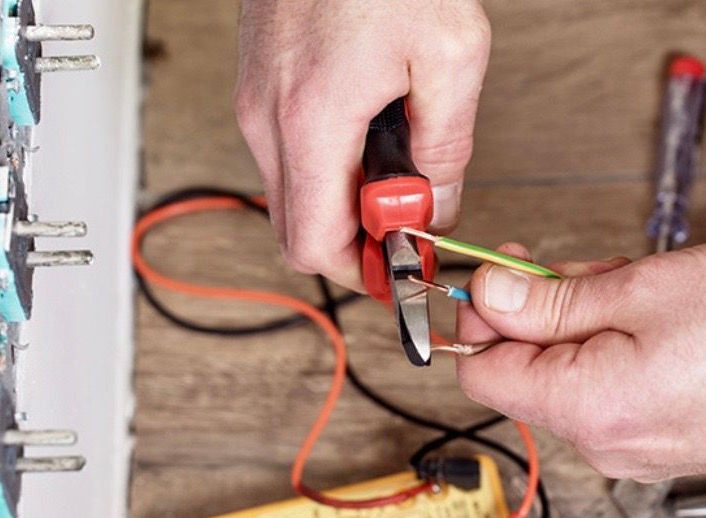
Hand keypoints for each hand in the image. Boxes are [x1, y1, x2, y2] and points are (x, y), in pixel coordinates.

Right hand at [235, 0, 490, 289]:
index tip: (400, 268)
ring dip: (342, 196)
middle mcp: (266, 116)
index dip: (360, 273)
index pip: (313, 243)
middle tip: (406, 219)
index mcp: (311, 119)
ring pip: (292, 190)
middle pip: (297, 226)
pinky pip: (286, 151)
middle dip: (355, 239)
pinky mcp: (258, 82)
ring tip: (395, 161)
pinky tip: (368, 130)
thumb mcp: (451, 56)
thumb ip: (445, 147)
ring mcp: (254, 98)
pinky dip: (326, 161)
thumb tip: (434, 204)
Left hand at [456, 242, 705, 481]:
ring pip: (566, 375)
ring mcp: (630, 447)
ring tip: (627, 289)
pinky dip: (608, 348)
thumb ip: (548, 298)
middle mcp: (602, 441)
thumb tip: (489, 294)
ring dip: (578, 323)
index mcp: (586, 406)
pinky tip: (646, 318)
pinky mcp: (655, 441)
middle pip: (525, 371)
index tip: (492, 279)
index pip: (481, 373)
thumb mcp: (639, 288)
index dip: (478, 318)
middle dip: (536, 310)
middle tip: (568, 269)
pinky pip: (604, 390)